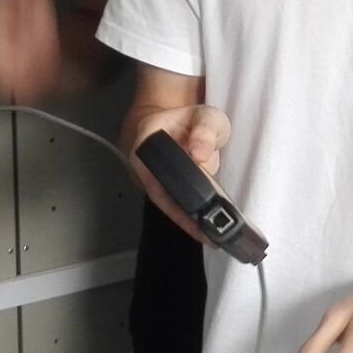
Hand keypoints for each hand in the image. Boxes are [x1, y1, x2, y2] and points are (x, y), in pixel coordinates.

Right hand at [125, 105, 231, 245]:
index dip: (174, 196)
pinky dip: (188, 215)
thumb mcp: (206, 116)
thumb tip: (200, 156)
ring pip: (167, 203)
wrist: (180, 119)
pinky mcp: (161, 187)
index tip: (194, 213)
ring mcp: (150, 178)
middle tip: (208, 234)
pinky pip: (173, 203)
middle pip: (161, 196)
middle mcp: (142, 164)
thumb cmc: (192, 118)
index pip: (156, 174)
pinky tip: (205, 228)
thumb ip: (205, 131)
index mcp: (145, 141)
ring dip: (187, 221)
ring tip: (210, 236)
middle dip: (184, 217)